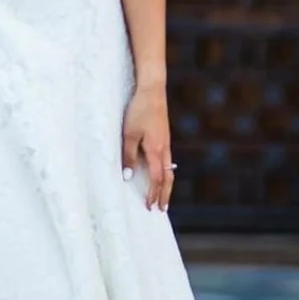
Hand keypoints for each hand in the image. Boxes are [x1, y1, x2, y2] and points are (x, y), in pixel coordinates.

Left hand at [121, 82, 173, 210]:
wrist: (152, 90)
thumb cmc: (138, 111)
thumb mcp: (129, 134)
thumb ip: (129, 156)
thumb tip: (129, 177)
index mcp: (156, 150)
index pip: (156, 179)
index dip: (153, 194)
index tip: (150, 206)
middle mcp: (164, 149)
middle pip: (167, 178)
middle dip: (164, 194)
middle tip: (162, 209)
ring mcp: (166, 142)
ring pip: (169, 169)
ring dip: (167, 185)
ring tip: (164, 196)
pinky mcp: (164, 136)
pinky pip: (167, 160)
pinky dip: (165, 173)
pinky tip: (161, 174)